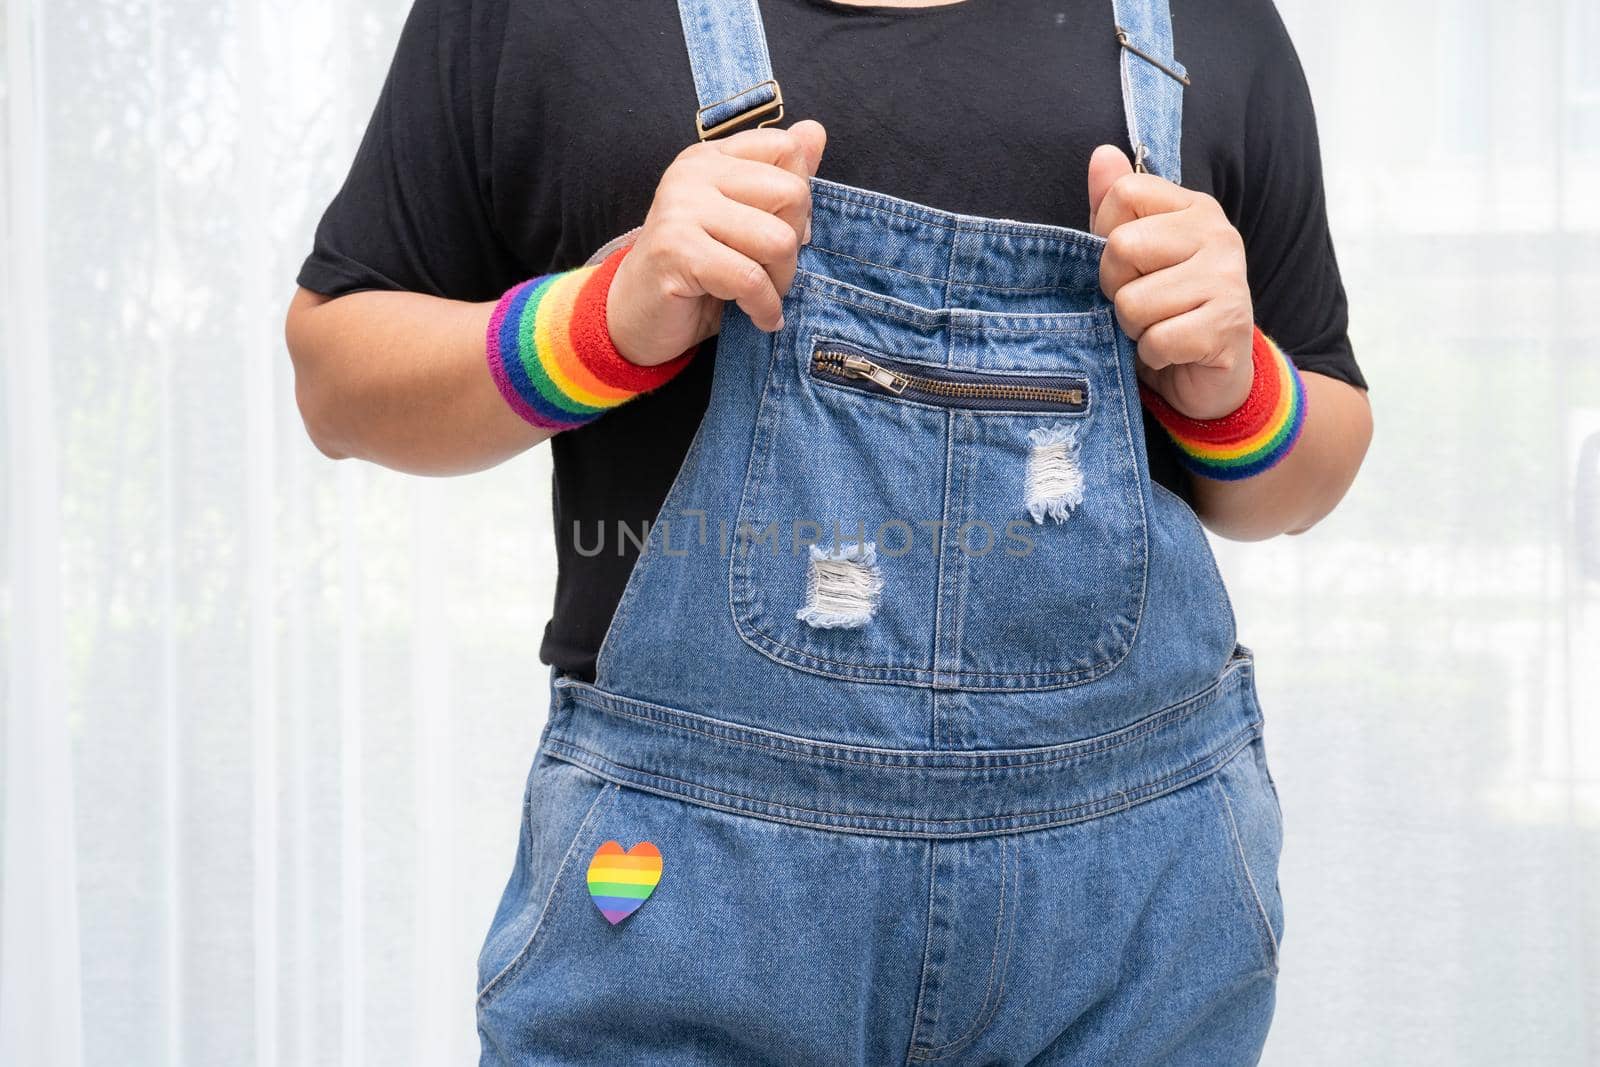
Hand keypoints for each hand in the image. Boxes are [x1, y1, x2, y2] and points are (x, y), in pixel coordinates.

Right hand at [607, 120, 827, 365]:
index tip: (780, 234)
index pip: (787, 149)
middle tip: (771, 274)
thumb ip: (781, 178)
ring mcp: (680, 207)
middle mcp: (692, 173)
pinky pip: (750, 279)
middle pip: (792, 193)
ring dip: (780, 281)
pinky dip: (764, 308)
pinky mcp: (675, 249)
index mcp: (711, 157)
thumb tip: (816, 131)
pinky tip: (758, 317)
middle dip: (794, 246)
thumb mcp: (746, 223)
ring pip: (778, 239)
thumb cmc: (698, 274)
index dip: (800, 201)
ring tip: (760, 296)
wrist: (638, 318)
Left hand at [1088, 145, 1253, 419]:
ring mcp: (1228, 279)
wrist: (1211, 376)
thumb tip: (1101, 155)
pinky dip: (1153, 354)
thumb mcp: (1134, 255)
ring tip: (1159, 327)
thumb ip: (1113, 206)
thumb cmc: (1166, 309)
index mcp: (1194, 208)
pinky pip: (1156, 340)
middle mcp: (1217, 235)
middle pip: (1120, 247)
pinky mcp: (1227, 327)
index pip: (1123, 194)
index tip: (1127, 264)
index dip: (1104, 236)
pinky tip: (1173, 351)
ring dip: (1134, 327)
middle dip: (1117, 288)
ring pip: (1133, 302)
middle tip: (1142, 304)